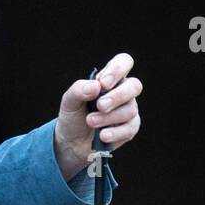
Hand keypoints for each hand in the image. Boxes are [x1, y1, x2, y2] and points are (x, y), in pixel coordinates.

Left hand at [53, 52, 142, 179]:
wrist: (71, 143)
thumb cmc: (73, 117)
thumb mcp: (69, 101)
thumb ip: (79, 89)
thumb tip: (96, 86)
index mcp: (109, 79)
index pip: (123, 62)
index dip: (117, 70)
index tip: (103, 84)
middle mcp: (122, 92)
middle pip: (134, 85)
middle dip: (117, 96)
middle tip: (100, 106)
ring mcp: (128, 110)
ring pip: (130, 109)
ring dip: (108, 117)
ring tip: (90, 122)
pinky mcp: (130, 128)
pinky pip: (130, 128)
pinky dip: (115, 132)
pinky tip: (103, 135)